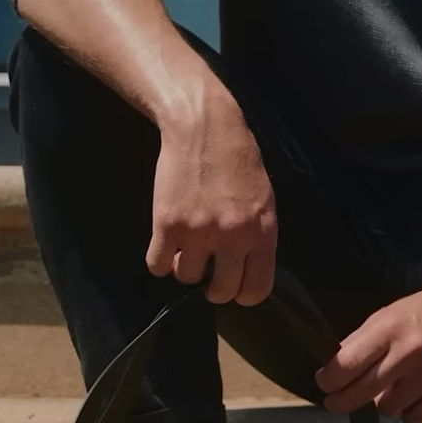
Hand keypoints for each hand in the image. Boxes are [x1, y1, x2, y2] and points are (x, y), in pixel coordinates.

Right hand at [150, 83, 278, 304]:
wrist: (204, 128)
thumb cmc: (238, 160)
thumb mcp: (264, 200)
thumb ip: (258, 236)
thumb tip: (246, 267)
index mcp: (263, 232)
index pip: (256, 289)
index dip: (243, 294)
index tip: (234, 283)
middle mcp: (233, 237)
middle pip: (220, 291)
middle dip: (213, 287)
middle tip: (208, 270)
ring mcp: (198, 232)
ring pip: (186, 278)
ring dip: (185, 268)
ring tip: (187, 247)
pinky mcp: (167, 224)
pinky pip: (157, 265)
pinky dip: (160, 260)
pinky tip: (166, 246)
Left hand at [317, 282, 421, 422]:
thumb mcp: (392, 313)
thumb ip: (363, 340)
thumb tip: (334, 366)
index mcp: (391, 328)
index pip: (345, 365)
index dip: (328, 380)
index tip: (324, 384)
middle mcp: (410, 354)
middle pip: (360, 393)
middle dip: (341, 401)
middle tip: (336, 401)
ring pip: (386, 409)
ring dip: (383, 402)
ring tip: (392, 387)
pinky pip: (413, 419)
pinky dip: (409, 412)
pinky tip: (414, 396)